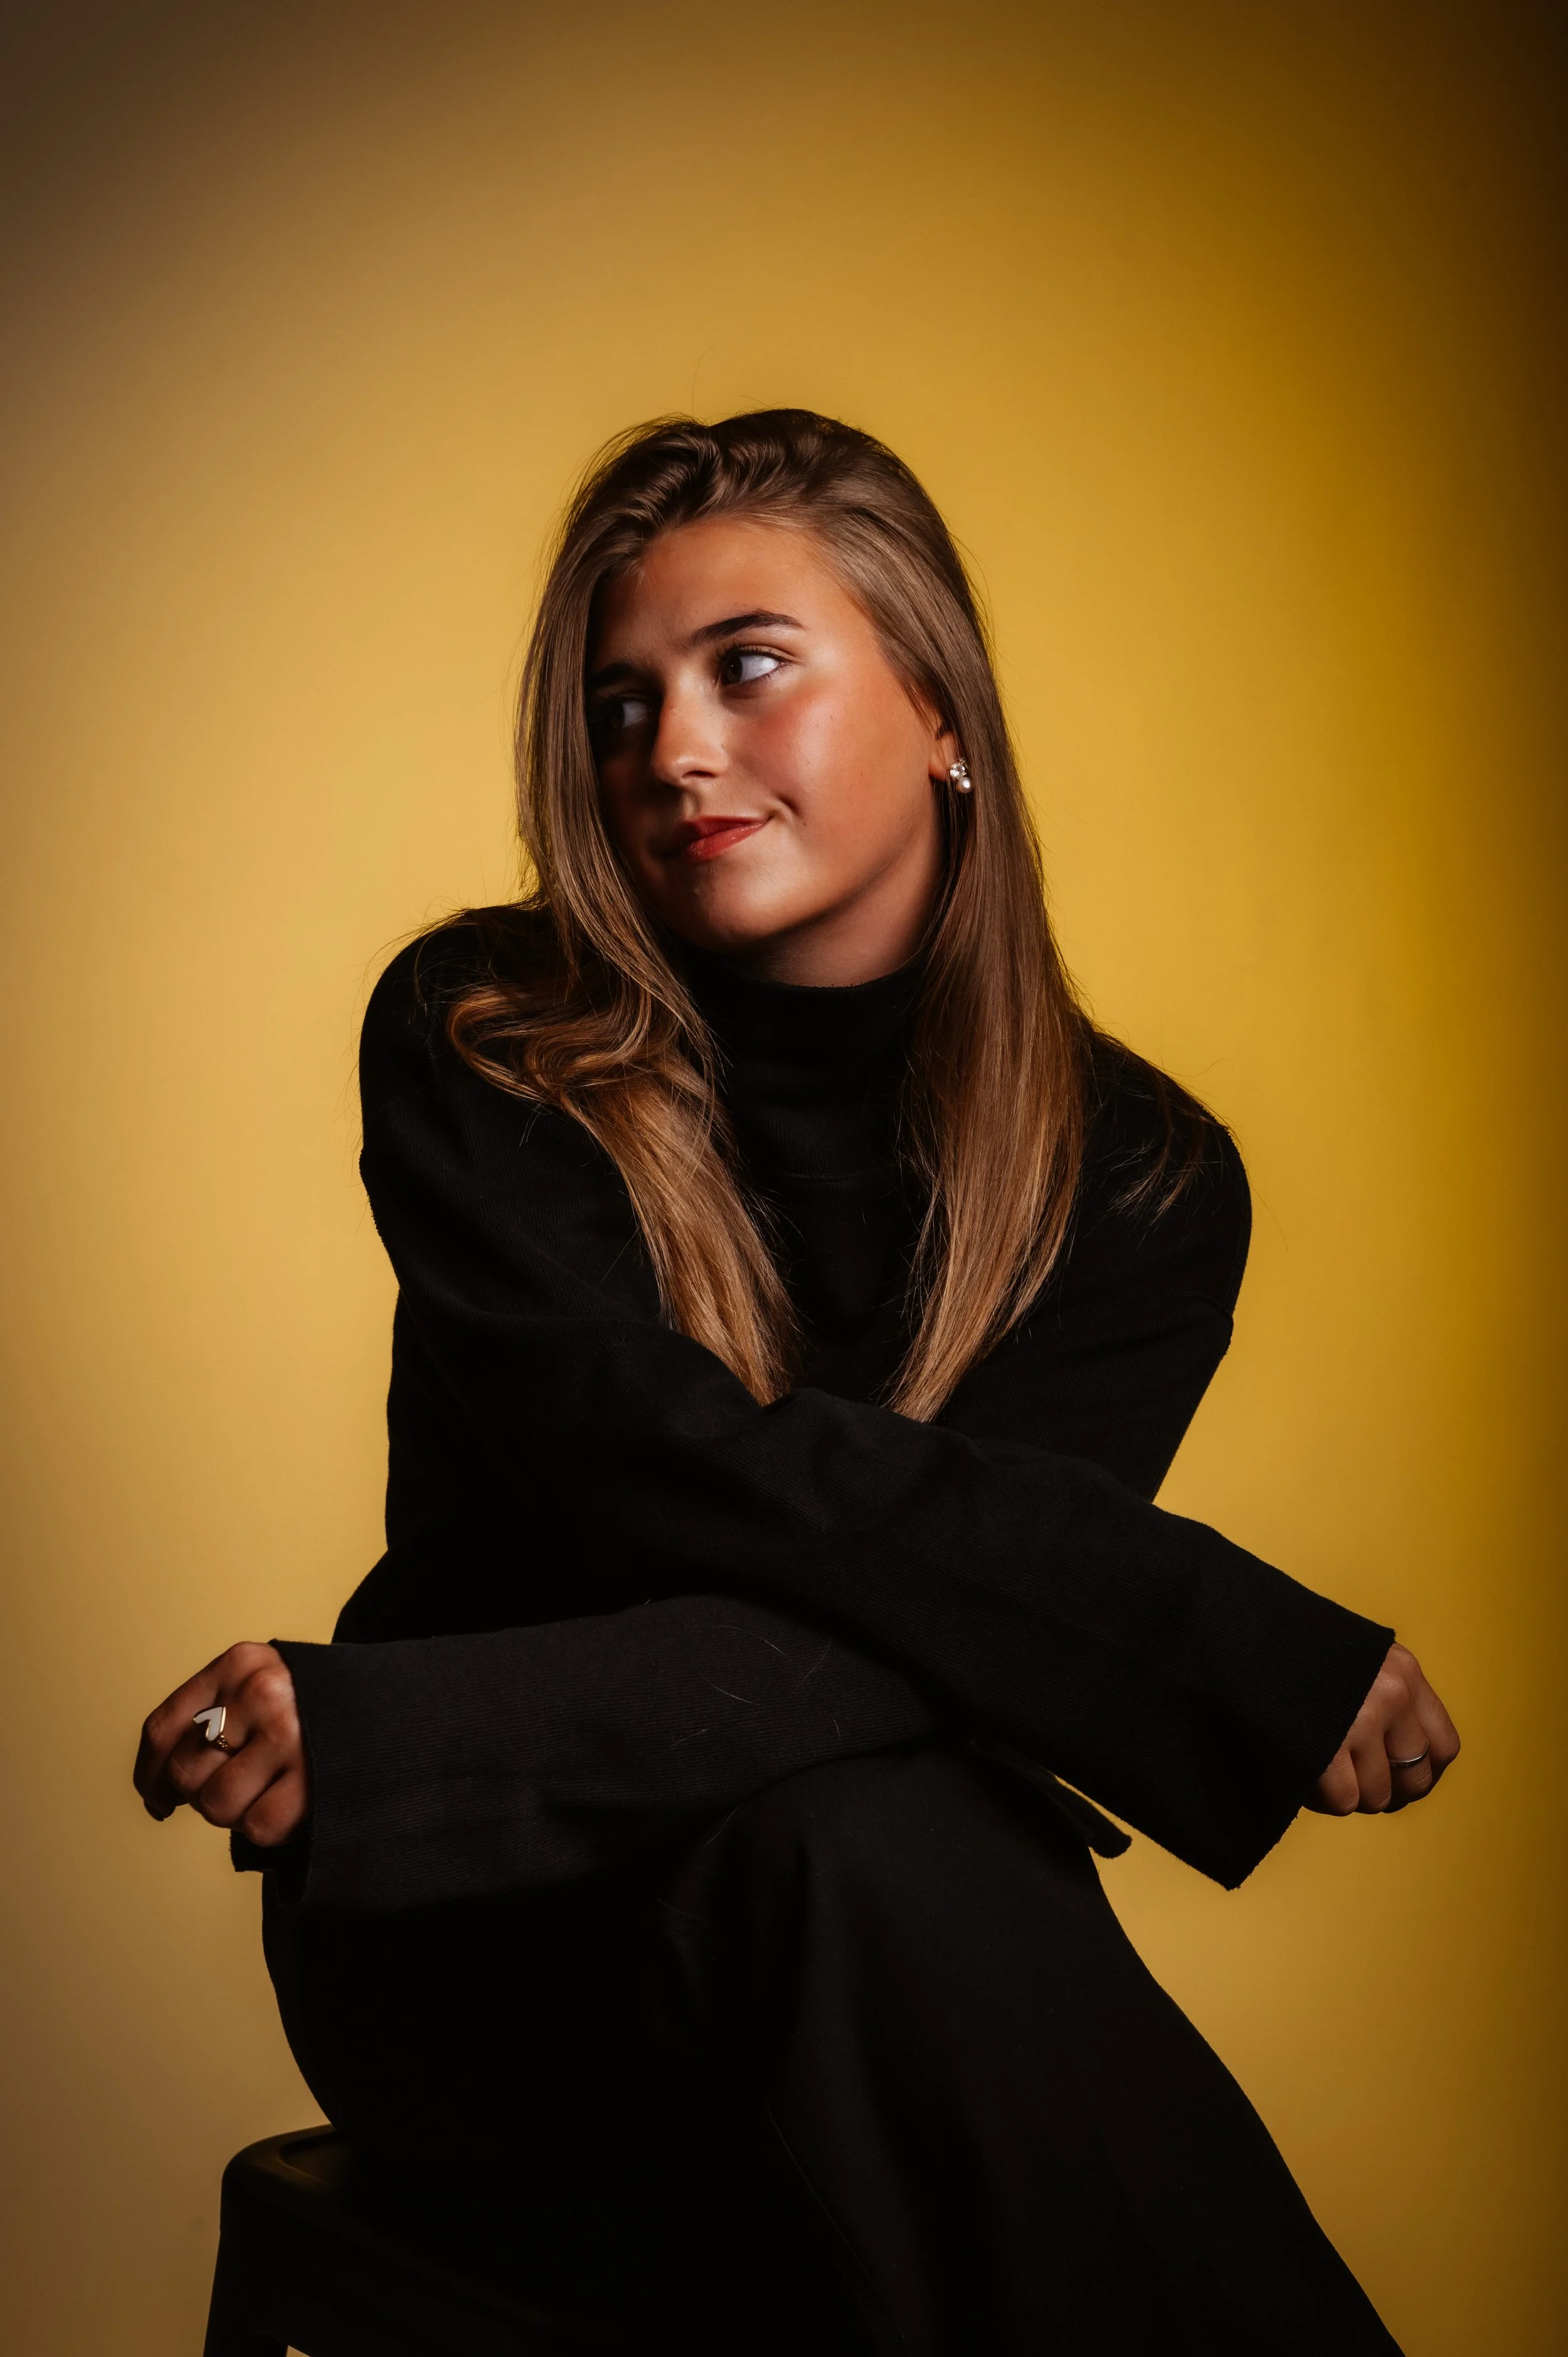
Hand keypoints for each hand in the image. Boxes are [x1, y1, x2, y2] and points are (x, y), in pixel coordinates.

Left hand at [134, 1642, 308, 1847]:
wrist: (403, 1711)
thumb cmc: (316, 1709)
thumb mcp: (261, 1686)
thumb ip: (210, 1718)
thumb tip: (156, 1796)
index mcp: (241, 1662)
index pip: (163, 1728)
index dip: (150, 1774)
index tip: (157, 1799)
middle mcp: (262, 1692)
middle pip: (185, 1772)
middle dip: (205, 1792)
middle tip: (244, 1785)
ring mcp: (290, 1736)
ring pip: (215, 1804)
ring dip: (237, 1811)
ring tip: (271, 1790)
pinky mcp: (313, 1781)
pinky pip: (257, 1827)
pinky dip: (270, 1827)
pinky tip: (293, 1803)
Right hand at [1308, 1640, 1458, 1816]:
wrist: (1239, 1629)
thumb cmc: (1291, 1649)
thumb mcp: (1354, 1660)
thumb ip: (1383, 1697)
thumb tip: (1399, 1766)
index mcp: (1403, 1670)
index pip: (1443, 1747)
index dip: (1420, 1773)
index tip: (1395, 1779)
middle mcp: (1391, 1694)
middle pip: (1413, 1780)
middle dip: (1382, 1790)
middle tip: (1351, 1780)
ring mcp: (1360, 1720)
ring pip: (1375, 1796)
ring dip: (1347, 1794)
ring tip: (1319, 1768)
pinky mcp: (1326, 1745)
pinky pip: (1341, 1799)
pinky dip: (1320, 1798)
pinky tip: (1304, 1771)